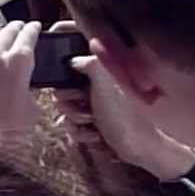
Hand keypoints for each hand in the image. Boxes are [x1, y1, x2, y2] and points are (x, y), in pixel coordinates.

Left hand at [0, 21, 42, 146]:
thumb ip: (28, 82)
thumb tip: (25, 76)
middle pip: (7, 32)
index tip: (34, 27)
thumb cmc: (13, 129)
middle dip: (16, 28)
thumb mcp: (32, 101)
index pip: (27, 36)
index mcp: (18, 63)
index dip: (32, 29)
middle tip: (20, 27)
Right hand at [50, 21, 192, 178]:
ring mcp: (94, 101)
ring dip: (74, 116)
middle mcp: (97, 82)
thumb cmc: (125, 118)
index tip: (54, 55)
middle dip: (68, 98)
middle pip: (62, 81)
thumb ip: (90, 64)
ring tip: (91, 122)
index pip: (78, 45)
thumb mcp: (105, 86)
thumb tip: (72, 57)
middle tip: (83, 104)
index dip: (63, 45)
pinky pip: (71, 121)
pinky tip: (94, 133)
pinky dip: (80, 130)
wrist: (139, 150)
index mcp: (102, 68)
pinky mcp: (92, 119)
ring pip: (64, 104)